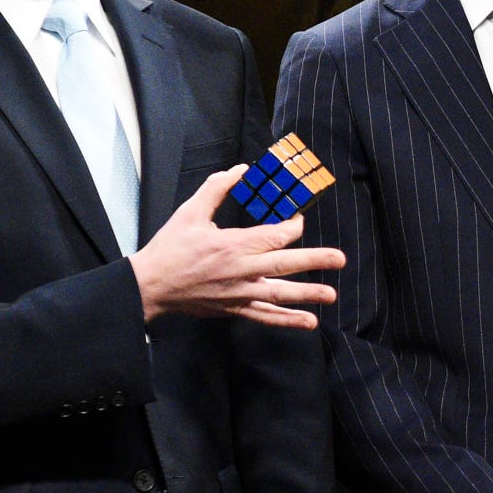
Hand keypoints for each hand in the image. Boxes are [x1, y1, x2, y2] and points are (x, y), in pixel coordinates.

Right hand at [130, 166, 346, 327]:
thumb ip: (217, 189)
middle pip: (285, 264)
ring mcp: (239, 292)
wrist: (152, 285)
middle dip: (315, 260)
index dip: (292, 228)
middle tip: (340, 259)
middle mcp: (240, 270)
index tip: (299, 221)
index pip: (274, 236)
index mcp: (232, 244)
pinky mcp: (235, 308)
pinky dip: (287, 320)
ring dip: (307, 294)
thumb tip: (240, 170)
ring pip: (279, 293)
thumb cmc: (170, 248)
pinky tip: (309, 322)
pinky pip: (265, 316)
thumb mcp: (190, 212)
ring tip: (331, 295)